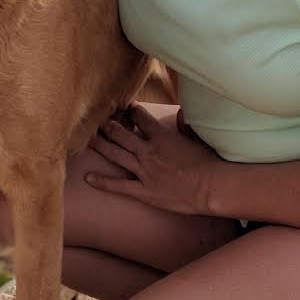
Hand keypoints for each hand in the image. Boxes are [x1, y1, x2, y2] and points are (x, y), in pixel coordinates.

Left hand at [85, 102, 221, 214]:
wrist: (211, 187)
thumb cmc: (209, 162)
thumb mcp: (198, 136)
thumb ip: (185, 123)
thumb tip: (180, 114)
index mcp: (161, 136)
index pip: (141, 117)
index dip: (132, 110)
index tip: (126, 108)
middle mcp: (148, 151)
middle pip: (121, 134)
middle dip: (108, 125)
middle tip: (98, 121)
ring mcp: (144, 171)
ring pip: (115, 154)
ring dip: (101, 145)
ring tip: (89, 138)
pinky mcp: (144, 191)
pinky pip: (119, 186)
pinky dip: (102, 182)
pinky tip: (88, 177)